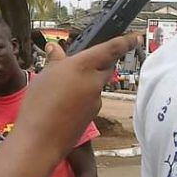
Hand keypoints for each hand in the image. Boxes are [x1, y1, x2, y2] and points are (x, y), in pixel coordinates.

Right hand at [16, 34, 140, 156]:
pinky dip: (80, 99)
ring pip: (95, 85)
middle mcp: (94, 81)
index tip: (137, 37)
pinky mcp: (92, 115)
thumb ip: (55, 60)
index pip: (111, 49)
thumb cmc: (39, 104)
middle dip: (98, 64)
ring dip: (84, 83)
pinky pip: (89, 101)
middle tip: (80, 64)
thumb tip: (55, 49)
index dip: (126, 41)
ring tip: (59, 90)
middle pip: (105, 67)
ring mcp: (95, 100)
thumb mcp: (43, 76)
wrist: (41, 139)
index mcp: (84, 66)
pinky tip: (62, 105)